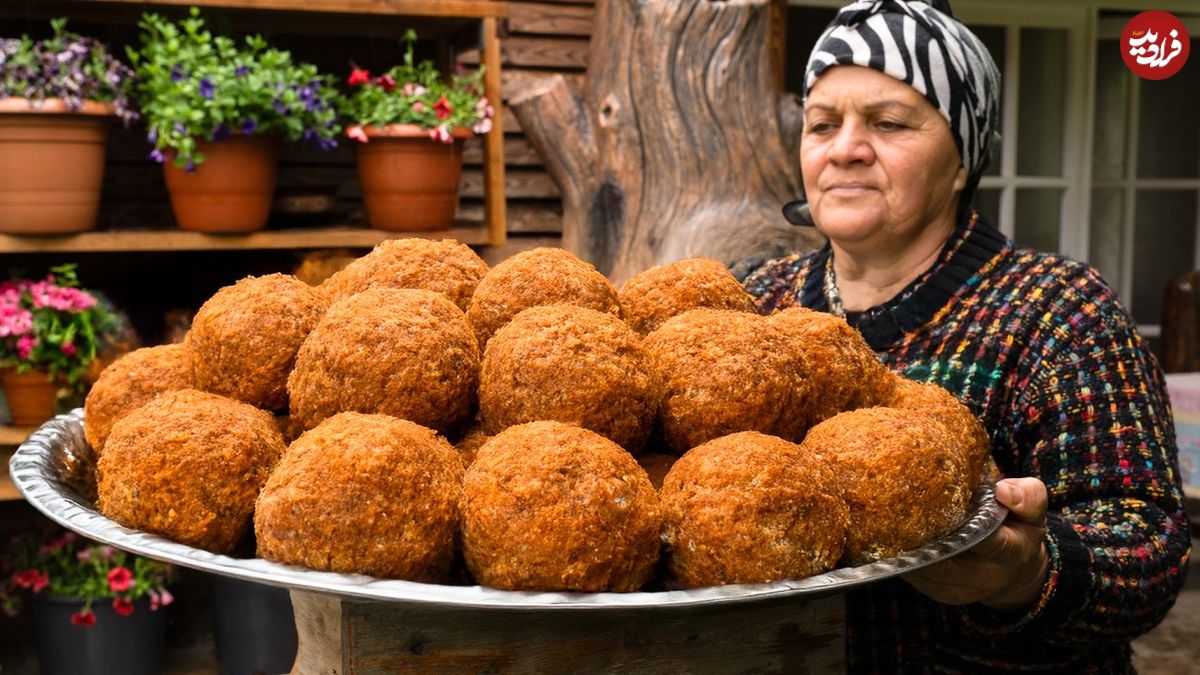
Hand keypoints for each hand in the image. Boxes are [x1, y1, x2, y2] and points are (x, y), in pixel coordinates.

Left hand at [903, 477, 1050, 612]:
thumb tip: (1003, 490)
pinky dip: (901, 557)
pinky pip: (915, 576)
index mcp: (1011, 552)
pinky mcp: (939, 593)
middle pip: (945, 562)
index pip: (988, 541)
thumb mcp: (1033, 512)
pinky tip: (889, 535)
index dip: (964, 527)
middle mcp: (983, 576)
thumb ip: (1027, 497)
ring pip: (924, 571)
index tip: (936, 506)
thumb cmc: (1019, 531)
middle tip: (894, 510)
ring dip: (904, 549)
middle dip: (920, 540)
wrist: (1015, 573)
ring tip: (886, 520)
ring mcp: (958, 589)